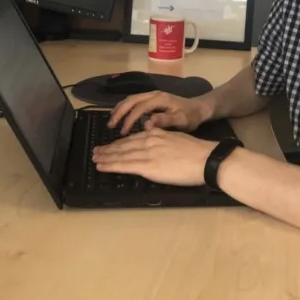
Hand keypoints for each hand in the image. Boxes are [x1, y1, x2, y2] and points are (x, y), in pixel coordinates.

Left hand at [92, 128, 216, 185]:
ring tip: (95, 158)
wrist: (204, 158)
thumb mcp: (176, 138)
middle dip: (108, 149)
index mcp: (156, 133)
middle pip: (123, 145)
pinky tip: (101, 165)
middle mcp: (149, 140)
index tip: (110, 146)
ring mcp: (147, 153)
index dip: (119, 143)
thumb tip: (156, 148)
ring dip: (105, 156)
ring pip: (120, 154)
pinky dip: (110, 165)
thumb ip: (163, 140)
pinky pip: (124, 165)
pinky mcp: (147, 166)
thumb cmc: (196, 152)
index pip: (133, 138)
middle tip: (96, 151)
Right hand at [108, 91, 211, 134]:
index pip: (139, 108)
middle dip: (119, 112)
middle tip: (110, 126)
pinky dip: (125, 109)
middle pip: (131, 100)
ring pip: (130, 99)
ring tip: (112, 123)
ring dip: (120, 110)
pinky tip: (120, 118)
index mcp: (160, 99)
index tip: (123, 133)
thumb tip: (147, 123)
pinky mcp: (151, 99)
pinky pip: (134, 101)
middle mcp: (154, 94)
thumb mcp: (182, 121)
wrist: (199, 109)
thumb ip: (166, 121)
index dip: (130, 120)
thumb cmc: (191, 116)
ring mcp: (152, 95)